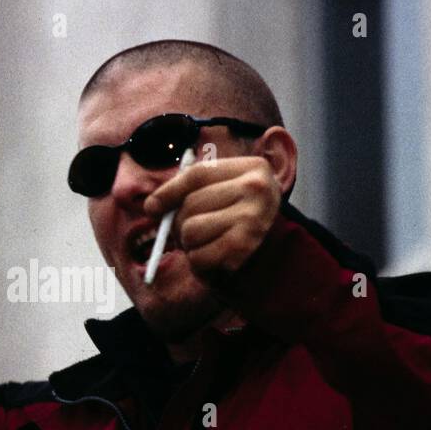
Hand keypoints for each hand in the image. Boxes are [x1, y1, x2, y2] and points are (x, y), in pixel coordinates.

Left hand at [143, 155, 283, 277]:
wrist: (279, 254)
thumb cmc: (242, 219)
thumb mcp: (228, 193)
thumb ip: (194, 190)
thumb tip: (152, 205)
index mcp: (252, 168)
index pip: (198, 175)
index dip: (168, 191)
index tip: (151, 207)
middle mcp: (255, 189)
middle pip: (191, 204)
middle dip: (179, 223)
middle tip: (187, 233)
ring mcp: (252, 217)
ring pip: (191, 230)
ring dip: (189, 244)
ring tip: (205, 245)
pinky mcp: (244, 247)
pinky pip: (199, 255)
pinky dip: (198, 262)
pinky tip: (212, 259)